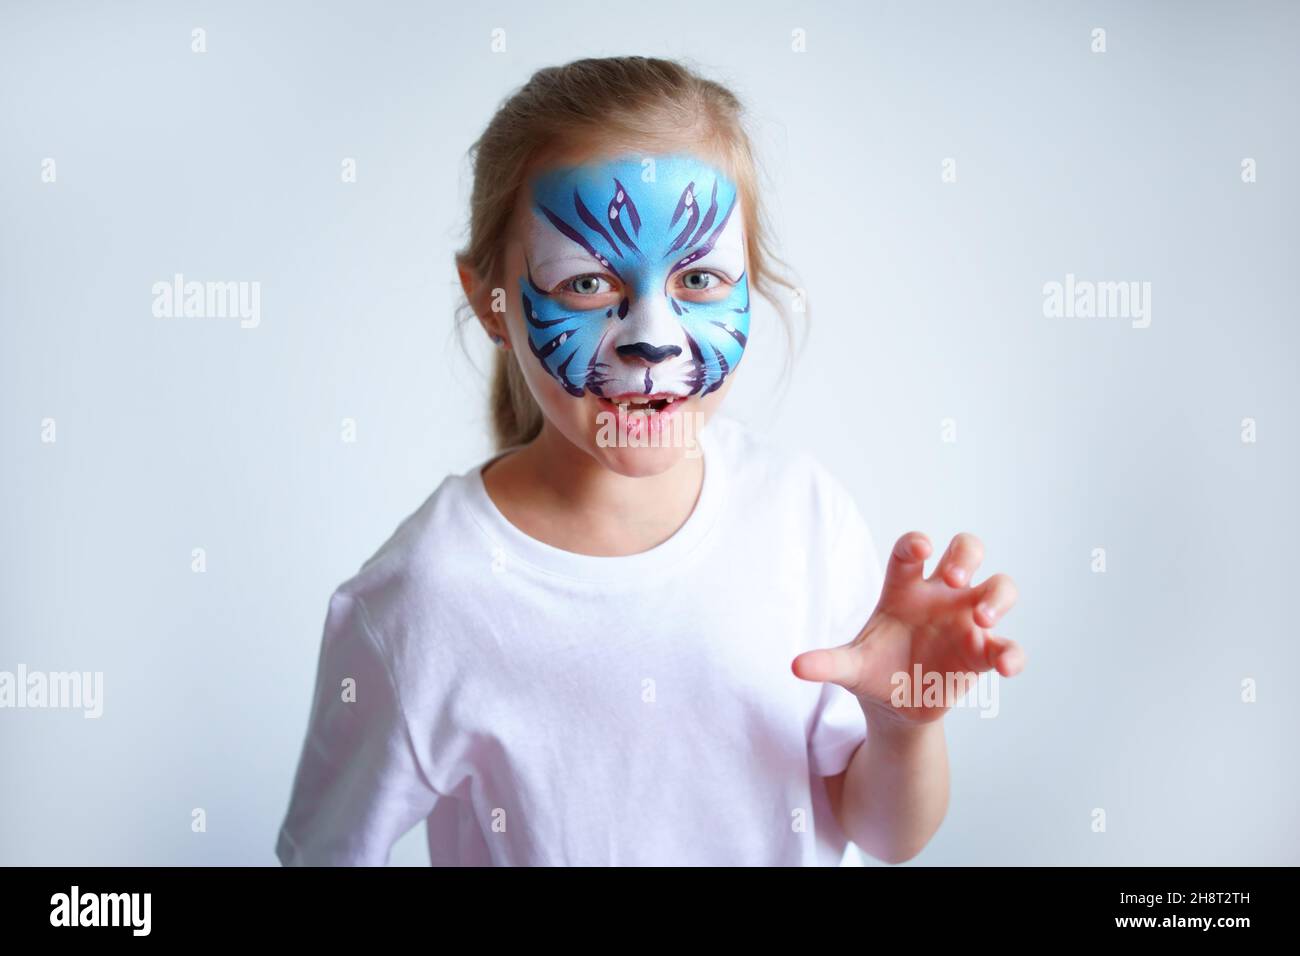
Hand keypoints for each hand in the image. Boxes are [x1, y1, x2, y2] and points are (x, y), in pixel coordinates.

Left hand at [792, 532, 1023, 725]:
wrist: (896, 705)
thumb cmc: (874, 670)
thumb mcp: (850, 667)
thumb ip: (828, 663)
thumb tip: (795, 666)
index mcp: (904, 589)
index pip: (910, 551)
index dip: (916, 543)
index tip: (921, 547)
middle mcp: (940, 596)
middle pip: (965, 550)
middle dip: (966, 556)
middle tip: (954, 579)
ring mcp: (967, 621)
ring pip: (999, 586)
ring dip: (997, 596)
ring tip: (983, 617)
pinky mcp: (983, 652)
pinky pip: (1008, 645)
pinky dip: (1012, 653)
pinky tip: (1006, 666)